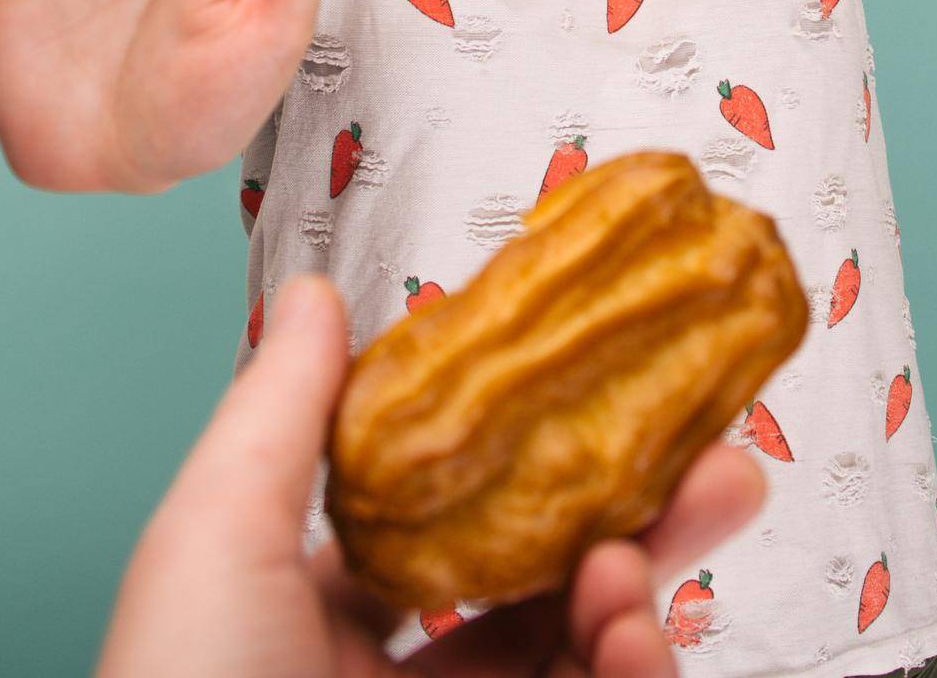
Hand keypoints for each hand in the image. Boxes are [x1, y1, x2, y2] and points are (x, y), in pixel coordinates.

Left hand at [96, 274, 769, 677]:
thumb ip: (278, 411)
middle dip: (641, 513)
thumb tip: (311, 296)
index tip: (604, 391)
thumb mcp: (217, 538)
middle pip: (543, 579)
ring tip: (637, 568)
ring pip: (586, 648)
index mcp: (322, 613)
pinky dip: (639, 667)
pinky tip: (635, 635)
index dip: (532, 452)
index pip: (449, 514)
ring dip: (640, 593)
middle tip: (719, 458)